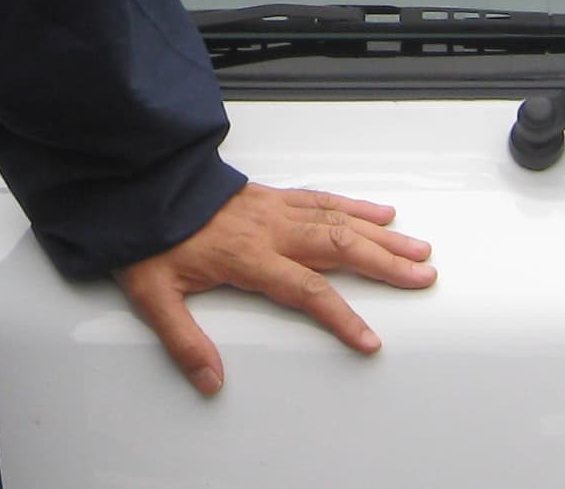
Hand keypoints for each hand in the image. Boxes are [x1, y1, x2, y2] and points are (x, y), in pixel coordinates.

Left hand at [114, 184, 435, 395]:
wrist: (140, 184)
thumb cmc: (149, 238)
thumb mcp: (153, 295)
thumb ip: (184, 340)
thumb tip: (210, 380)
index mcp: (248, 256)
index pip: (306, 291)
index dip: (341, 317)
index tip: (370, 341)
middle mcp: (271, 229)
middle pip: (339, 247)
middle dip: (385, 264)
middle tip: (424, 276)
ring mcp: (275, 208)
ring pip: (339, 221)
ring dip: (382, 236)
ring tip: (418, 248)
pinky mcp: (272, 195)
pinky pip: (323, 198)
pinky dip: (356, 206)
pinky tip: (380, 213)